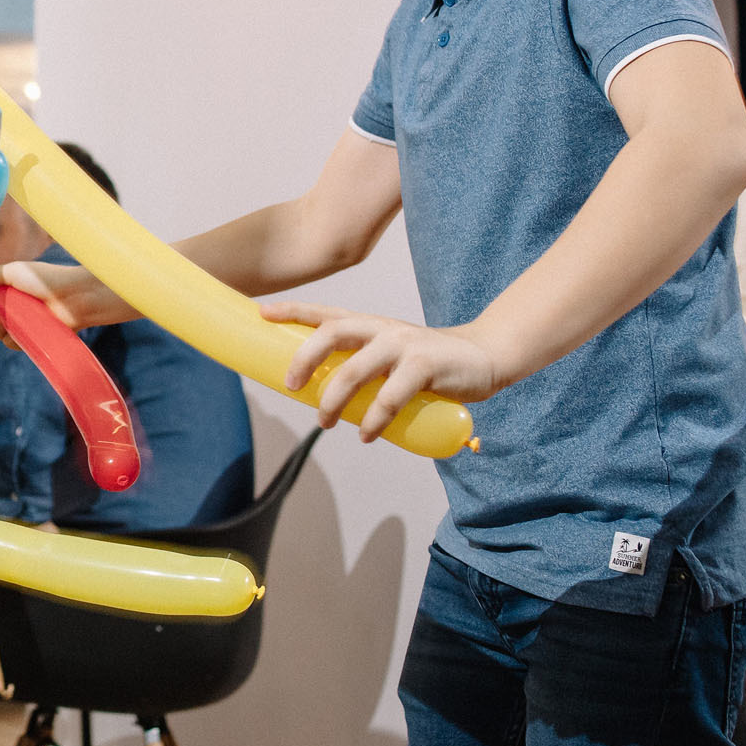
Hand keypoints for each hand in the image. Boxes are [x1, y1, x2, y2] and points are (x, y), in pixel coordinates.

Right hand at [0, 260, 136, 343]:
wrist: (76, 297)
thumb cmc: (46, 280)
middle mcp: (19, 307)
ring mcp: (27, 323)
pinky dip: (12, 341)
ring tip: (5, 323)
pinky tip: (15, 334)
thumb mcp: (13, 271)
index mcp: (13, 290)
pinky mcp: (36, 337)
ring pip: (2, 334)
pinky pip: (16, 344)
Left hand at [261, 300, 501, 441]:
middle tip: (292, 386)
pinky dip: (375, 420)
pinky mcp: (425, 366)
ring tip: (325, 422)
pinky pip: (390, 396)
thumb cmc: (428, 362)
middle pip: (332, 332)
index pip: (324, 312)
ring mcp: (404, 345)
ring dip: (334, 400)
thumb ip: (362, 366)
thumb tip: (322, 396)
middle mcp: (382, 328)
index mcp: (369, 324)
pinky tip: (367, 435)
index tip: (261, 312)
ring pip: (355, 370)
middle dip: (305, 358)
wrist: (484, 357)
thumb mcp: (390, 355)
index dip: (292, 310)